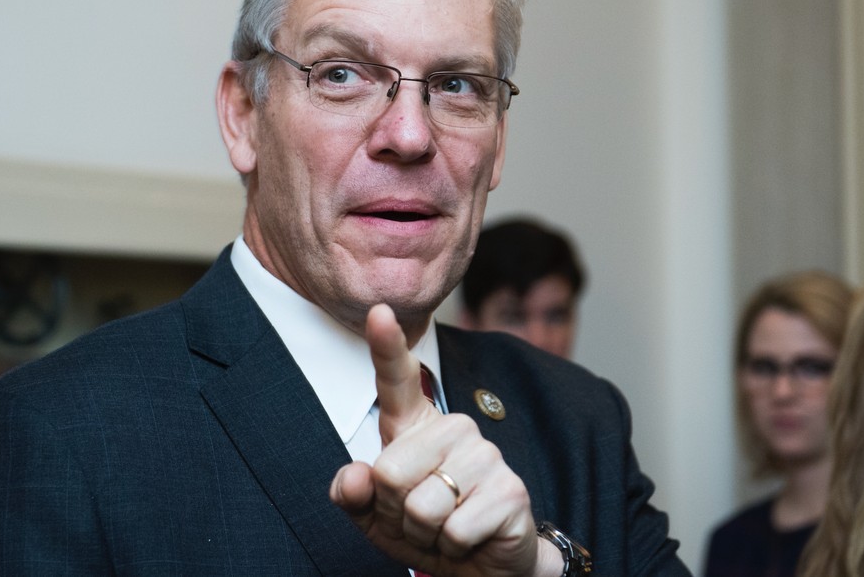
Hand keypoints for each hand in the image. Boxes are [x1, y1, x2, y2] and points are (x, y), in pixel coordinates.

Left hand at [330, 304, 559, 576]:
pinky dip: (452, 547)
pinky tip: (470, 538)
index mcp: (416, 426)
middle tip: (420, 519)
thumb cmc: (426, 531)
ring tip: (445, 528)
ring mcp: (486, 455)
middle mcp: (453, 428)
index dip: (386, 345)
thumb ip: (353, 495)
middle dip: (395, 513)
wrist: (482, 566)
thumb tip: (355, 477)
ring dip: (425, 534)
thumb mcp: (375, 517)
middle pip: (390, 473)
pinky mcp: (511, 491)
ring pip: (422, 507)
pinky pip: (454, 530)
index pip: (396, 379)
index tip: (379, 311)